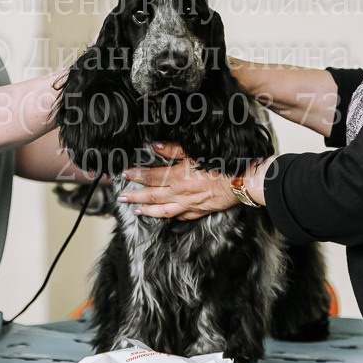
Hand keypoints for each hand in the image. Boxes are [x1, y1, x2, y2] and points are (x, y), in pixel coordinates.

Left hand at [119, 142, 239, 220]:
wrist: (241, 181)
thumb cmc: (221, 165)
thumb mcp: (195, 152)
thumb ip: (174, 150)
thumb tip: (156, 145)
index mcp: (177, 177)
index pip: (151, 176)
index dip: (136, 175)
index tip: (124, 174)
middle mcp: (180, 194)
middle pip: (152, 196)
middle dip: (135, 197)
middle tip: (121, 198)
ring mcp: (189, 205)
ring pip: (163, 211)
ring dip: (148, 211)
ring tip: (136, 211)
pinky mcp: (200, 211)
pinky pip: (182, 217)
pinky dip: (171, 217)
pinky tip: (166, 217)